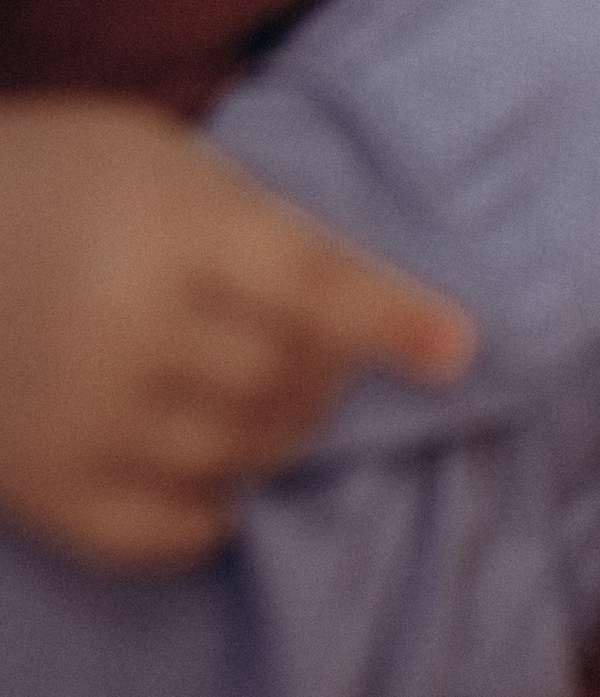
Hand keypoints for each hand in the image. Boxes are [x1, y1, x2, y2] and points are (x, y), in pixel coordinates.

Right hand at [0, 97, 476, 569]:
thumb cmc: (61, 179)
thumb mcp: (164, 161)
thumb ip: (253, 227)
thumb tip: (355, 307)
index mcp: (170, 230)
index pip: (315, 285)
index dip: (395, 320)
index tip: (461, 350)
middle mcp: (130, 328)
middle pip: (288, 383)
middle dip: (326, 378)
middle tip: (320, 357)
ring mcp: (82, 417)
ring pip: (240, 458)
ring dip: (279, 440)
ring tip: (267, 404)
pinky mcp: (41, 488)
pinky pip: (165, 534)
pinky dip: (211, 512)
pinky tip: (210, 472)